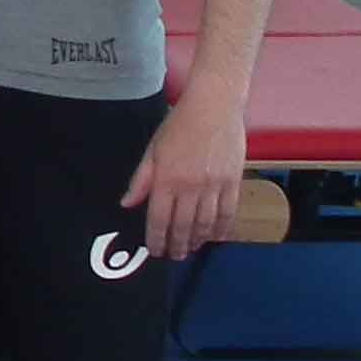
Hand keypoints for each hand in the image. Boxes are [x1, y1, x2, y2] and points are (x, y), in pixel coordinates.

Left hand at [122, 93, 246, 262]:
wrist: (215, 105)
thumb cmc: (179, 124)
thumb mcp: (153, 149)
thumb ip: (141, 180)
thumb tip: (127, 204)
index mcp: (167, 179)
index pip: (158, 219)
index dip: (156, 239)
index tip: (155, 251)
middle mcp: (190, 186)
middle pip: (183, 226)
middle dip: (177, 245)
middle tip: (175, 256)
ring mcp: (214, 185)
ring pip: (206, 223)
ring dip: (198, 240)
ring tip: (192, 247)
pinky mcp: (233, 181)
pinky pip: (228, 212)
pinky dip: (221, 228)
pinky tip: (216, 235)